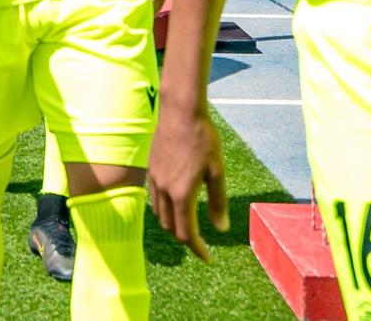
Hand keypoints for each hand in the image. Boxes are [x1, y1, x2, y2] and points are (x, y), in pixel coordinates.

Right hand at [148, 103, 229, 261]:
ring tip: (188, 225)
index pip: (186, 232)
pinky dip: (164, 210)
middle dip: (184, 239)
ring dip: (173, 225)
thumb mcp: (217, 172)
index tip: (207, 258)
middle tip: (200, 242)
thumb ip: (217, 202)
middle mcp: (164, 190)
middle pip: (170, 227)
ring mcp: (154, 179)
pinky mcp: (150, 169)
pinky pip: (154, 198)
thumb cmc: (203, 140)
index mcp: (182, 194)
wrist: (180, 112)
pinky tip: (175, 204)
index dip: (197, 249)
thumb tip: (220, 229)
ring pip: (159, 214)